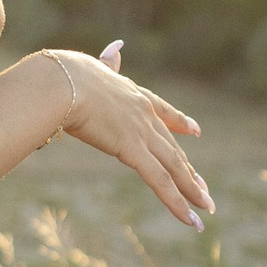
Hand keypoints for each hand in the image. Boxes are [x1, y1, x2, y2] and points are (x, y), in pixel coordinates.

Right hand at [46, 39, 211, 230]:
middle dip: (188, 171)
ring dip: (191, 191)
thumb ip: (105, 63)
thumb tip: (116, 47)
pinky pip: (160, 181)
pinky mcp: (133, 150)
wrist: (61, 81)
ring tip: (206, 209)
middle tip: (203, 188)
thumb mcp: (91, 67)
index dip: (179, 122)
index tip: (195, 131)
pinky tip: (190, 219)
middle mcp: (143, 114)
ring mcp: (141, 132)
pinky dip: (177, 203)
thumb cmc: (66, 74)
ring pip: (173, 167)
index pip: (162, 110)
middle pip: (172, 148)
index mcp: (132, 94)